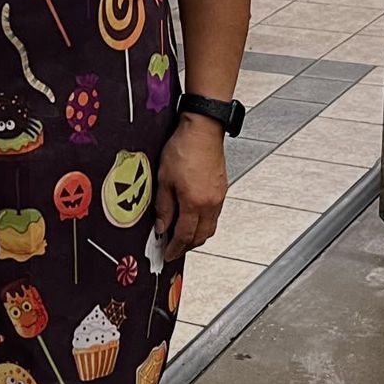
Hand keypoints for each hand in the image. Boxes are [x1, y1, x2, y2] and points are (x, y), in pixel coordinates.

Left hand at [154, 117, 228, 261]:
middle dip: (187, 246)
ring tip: (182, 234)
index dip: (175, 248)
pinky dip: (204, 222)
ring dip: (197, 235)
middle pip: (201, 236)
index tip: (167, 254)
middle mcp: (210, 203)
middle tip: (173, 248)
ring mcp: (219, 196)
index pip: (184, 235)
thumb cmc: (183, 148)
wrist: (203, 129)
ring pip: (210, 227)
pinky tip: (193, 217)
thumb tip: (161, 226)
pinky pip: (214, 215)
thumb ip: (163, 206)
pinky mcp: (222, 189)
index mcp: (194, 202)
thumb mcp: (164, 179)